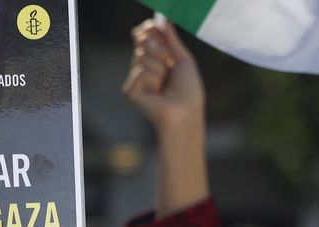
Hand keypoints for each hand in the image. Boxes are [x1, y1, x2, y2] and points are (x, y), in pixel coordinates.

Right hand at [122, 17, 203, 135]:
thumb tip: (164, 21)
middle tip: (169, 65)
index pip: (145, 36)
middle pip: (142, 42)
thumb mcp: (183, 60)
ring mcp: (136, 80)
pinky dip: (152, 79)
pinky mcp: (130, 91)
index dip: (148, 29)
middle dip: (159, 49)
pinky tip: (156, 93)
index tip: (153, 26)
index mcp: (156, 60)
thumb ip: (172, 40)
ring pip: (141, 56)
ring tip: (165, 84)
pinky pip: (140, 71)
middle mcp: (143, 68)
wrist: (185, 113)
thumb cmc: (188, 91)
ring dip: (159, 68)